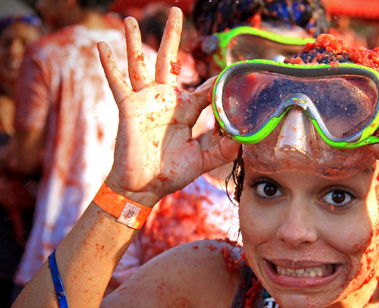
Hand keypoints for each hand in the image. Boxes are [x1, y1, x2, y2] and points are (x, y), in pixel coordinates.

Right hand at [98, 8, 239, 205]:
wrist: (144, 187)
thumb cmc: (170, 173)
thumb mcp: (202, 161)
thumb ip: (222, 150)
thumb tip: (242, 139)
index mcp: (185, 110)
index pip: (204, 89)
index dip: (216, 80)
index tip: (230, 69)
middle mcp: (166, 101)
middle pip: (170, 61)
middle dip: (173, 36)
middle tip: (176, 11)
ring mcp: (146, 102)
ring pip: (140, 65)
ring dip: (135, 42)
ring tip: (131, 20)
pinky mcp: (128, 108)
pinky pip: (117, 83)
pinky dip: (109, 64)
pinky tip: (102, 45)